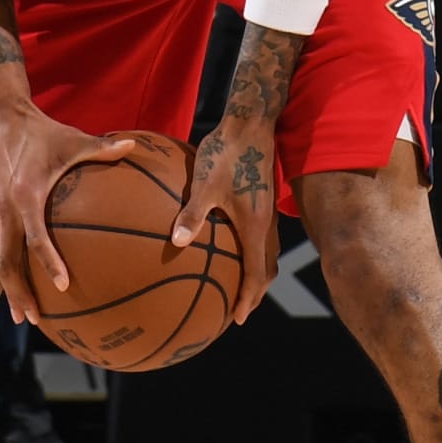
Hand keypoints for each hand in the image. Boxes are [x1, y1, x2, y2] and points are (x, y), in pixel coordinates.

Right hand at [0, 97, 134, 328]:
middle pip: (5, 261)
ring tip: (24, 315)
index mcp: (26, 195)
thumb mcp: (73, 139)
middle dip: (18, 293)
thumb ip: (103, 148)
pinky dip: (5, 265)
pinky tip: (15, 283)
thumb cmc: (42, 130)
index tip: (63, 287)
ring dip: (8, 287)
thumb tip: (135, 147)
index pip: (35, 238)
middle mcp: (6, 208)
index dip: (48, 263)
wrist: (0, 116)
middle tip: (36, 320)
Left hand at [172, 121, 277, 324]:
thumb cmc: (226, 152)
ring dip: (256, 274)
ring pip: (267, 253)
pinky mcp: (263, 201)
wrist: (251, 123)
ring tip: (239, 287)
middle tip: (238, 310)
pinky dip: (253, 254)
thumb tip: (174, 242)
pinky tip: (233, 248)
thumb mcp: (205, 184)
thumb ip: (192, 214)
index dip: (249, 299)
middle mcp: (266, 223)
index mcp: (255, 226)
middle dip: (255, 292)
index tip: (238, 319)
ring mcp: (267, 212)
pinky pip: (262, 238)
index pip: (256, 273)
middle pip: (266, 269)